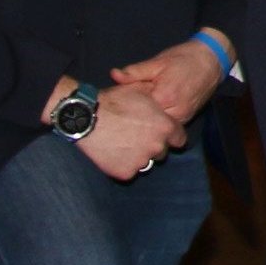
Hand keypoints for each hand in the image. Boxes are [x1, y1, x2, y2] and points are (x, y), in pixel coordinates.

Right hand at [73, 80, 187, 179]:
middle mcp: (157, 147)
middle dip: (153, 146)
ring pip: (145, 163)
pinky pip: (129, 171)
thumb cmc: (113, 101)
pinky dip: (123, 164)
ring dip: (138, 156)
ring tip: (122, 144)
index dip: (170, 136)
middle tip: (136, 137)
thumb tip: (162, 99)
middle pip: (162, 152)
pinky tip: (113, 153)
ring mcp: (142, 162)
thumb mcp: (139, 91)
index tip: (160, 134)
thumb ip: (156, 100)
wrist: (86, 118)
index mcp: (165, 127)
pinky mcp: (126, 173)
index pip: (179, 139)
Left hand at [112, 36, 227, 123]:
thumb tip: (114, 75)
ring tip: (140, 107)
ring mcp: (183, 118)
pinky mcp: (187, 119)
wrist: (210, 61)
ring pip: (158, 125)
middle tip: (127, 103)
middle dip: (136, 113)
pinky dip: (159, 119)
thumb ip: (135, 72)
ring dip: (148, 118)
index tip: (119, 98)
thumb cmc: (183, 59)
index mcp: (164, 97)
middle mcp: (175, 112)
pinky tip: (152, 110)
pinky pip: (168, 125)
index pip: (137, 108)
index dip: (126, 103)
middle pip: (147, 120)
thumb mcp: (157, 62)